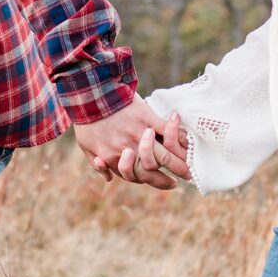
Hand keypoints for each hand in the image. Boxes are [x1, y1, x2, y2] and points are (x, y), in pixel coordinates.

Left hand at [74, 94, 190, 189]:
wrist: (90, 94)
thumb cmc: (86, 120)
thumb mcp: (86, 145)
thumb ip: (97, 164)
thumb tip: (109, 179)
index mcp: (114, 159)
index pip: (139, 178)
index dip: (156, 182)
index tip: (170, 182)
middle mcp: (130, 150)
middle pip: (155, 170)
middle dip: (172, 177)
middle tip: (186, 176)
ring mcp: (140, 134)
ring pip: (165, 154)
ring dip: (181, 161)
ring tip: (191, 165)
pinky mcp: (148, 118)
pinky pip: (167, 131)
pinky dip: (179, 136)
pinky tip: (188, 141)